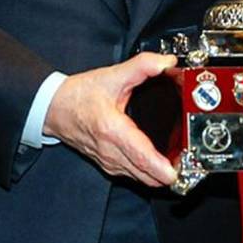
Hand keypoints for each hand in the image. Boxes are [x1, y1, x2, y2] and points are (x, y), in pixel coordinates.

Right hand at [43, 52, 177, 187]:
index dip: (161, 168)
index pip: (141, 157)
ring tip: (176, 160)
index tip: (177, 173)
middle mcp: (110, 151)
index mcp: (112, 130)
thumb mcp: (113, 75)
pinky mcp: (107, 165)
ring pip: (140, 179)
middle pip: (146, 176)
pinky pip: (132, 175)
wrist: (55, 108)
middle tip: (188, 162)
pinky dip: (147, 172)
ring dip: (158, 174)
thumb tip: (167, 63)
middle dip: (168, 173)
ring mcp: (108, 162)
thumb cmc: (80, 95)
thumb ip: (142, 66)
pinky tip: (156, 160)